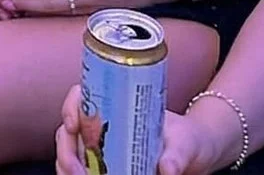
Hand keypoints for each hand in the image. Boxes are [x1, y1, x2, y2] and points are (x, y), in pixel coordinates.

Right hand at [57, 88, 214, 174]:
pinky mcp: (106, 169)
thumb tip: (167, 168)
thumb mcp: (186, 142)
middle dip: (66, 151)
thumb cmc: (189, 140)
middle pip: (68, 131)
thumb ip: (177, 154)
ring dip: (67, 167)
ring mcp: (102, 150)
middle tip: (77, 171)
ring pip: (69, 154)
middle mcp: (103, 126)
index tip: (73, 125)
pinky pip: (83, 171)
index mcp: (117, 107)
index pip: (82, 97)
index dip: (71, 107)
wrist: (197, 156)